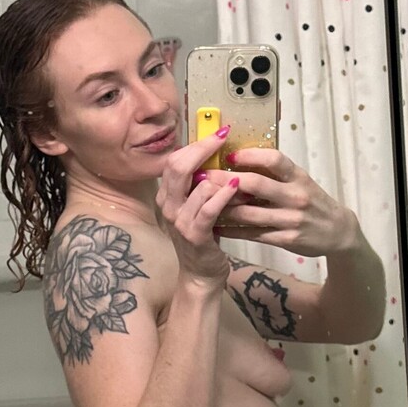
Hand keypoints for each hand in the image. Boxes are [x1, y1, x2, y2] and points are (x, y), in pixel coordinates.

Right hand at [155, 125, 240, 286]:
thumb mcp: (197, 206)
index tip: (218, 132)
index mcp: (167, 196)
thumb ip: (201, 184)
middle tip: (224, 137)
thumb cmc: (204, 237)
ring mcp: (179, 222)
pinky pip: (208, 209)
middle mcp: (168, 206)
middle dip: (203, 148)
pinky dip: (223, 195)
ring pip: (196, 186)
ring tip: (240, 169)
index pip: (174, 160)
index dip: (195, 143)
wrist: (201, 274)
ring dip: (220, 175)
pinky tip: (237, 186)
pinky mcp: (195, 235)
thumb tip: (218, 155)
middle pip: (178, 166)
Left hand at [207, 148, 360, 257]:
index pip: (275, 159)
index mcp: (298, 177)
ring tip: (202, 202)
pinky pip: (253, 234)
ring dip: (223, 207)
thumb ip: (275, 173)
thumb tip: (238, 159)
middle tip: (204, 177)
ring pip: (249, 213)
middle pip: (256, 185)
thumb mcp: (300, 181)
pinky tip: (217, 225)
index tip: (230, 155)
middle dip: (226, 180)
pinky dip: (232, 230)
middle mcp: (296, 196)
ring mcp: (291, 219)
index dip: (250, 155)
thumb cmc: (312, 201)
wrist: (338, 231)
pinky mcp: (286, 239)